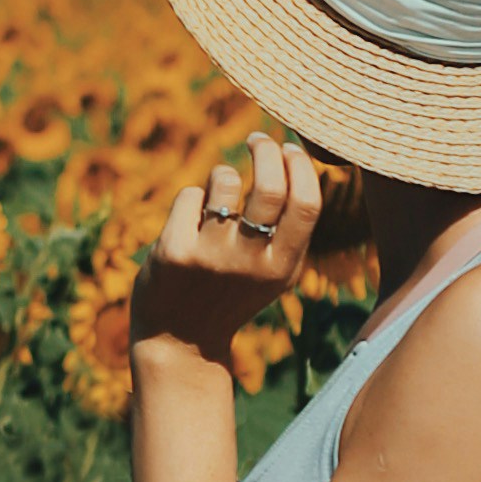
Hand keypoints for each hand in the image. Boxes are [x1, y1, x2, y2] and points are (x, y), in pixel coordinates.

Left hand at [129, 133, 324, 378]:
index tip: (288, 148)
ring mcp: (210, 257)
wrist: (179, 341)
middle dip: (266, 149)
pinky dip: (192, 199)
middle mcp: (249, 263)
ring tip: (218, 192)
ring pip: (225, 181)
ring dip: (223, 175)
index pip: (306, 203)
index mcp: (282, 267)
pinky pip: (190, 195)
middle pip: (269, 186)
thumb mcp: (273, 272)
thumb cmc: (232, 293)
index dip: (299, 166)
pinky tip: (189, 222)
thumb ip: (290, 227)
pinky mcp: (174, 251)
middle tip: (258, 139)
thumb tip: (292, 156)